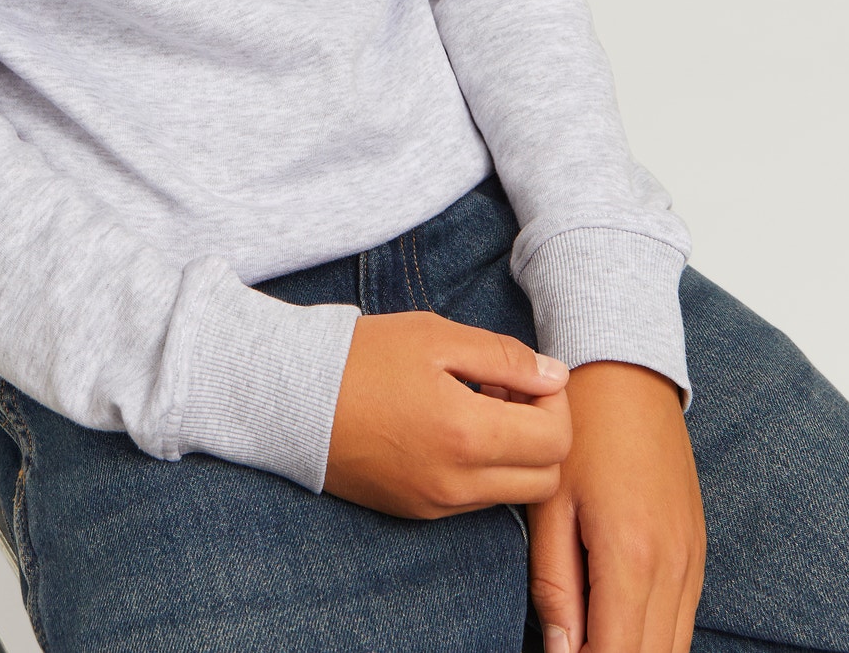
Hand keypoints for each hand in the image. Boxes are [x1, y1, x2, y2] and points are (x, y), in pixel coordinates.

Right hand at [323, 311, 571, 518]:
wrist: (292, 396)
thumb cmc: (363, 357)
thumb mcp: (436, 336)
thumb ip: (504, 356)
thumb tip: (554, 376)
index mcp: (467, 434)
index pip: (556, 439)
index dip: (554, 402)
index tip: (525, 375)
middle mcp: (457, 483)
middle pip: (546, 479)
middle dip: (543, 434)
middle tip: (509, 392)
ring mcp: (435, 505)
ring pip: (513, 494)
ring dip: (515, 454)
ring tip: (478, 406)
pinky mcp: (415, 512)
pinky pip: (475, 501)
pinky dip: (482, 469)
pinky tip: (451, 428)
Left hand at [527, 362, 705, 652]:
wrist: (628, 376)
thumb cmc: (579, 433)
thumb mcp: (550, 504)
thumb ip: (555, 584)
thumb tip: (561, 651)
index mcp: (630, 556)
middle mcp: (673, 566)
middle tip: (571, 649)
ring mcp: (693, 559)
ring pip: (675, 646)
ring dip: (635, 650)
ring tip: (591, 639)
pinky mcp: (698, 549)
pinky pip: (684, 617)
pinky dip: (656, 634)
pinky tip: (621, 624)